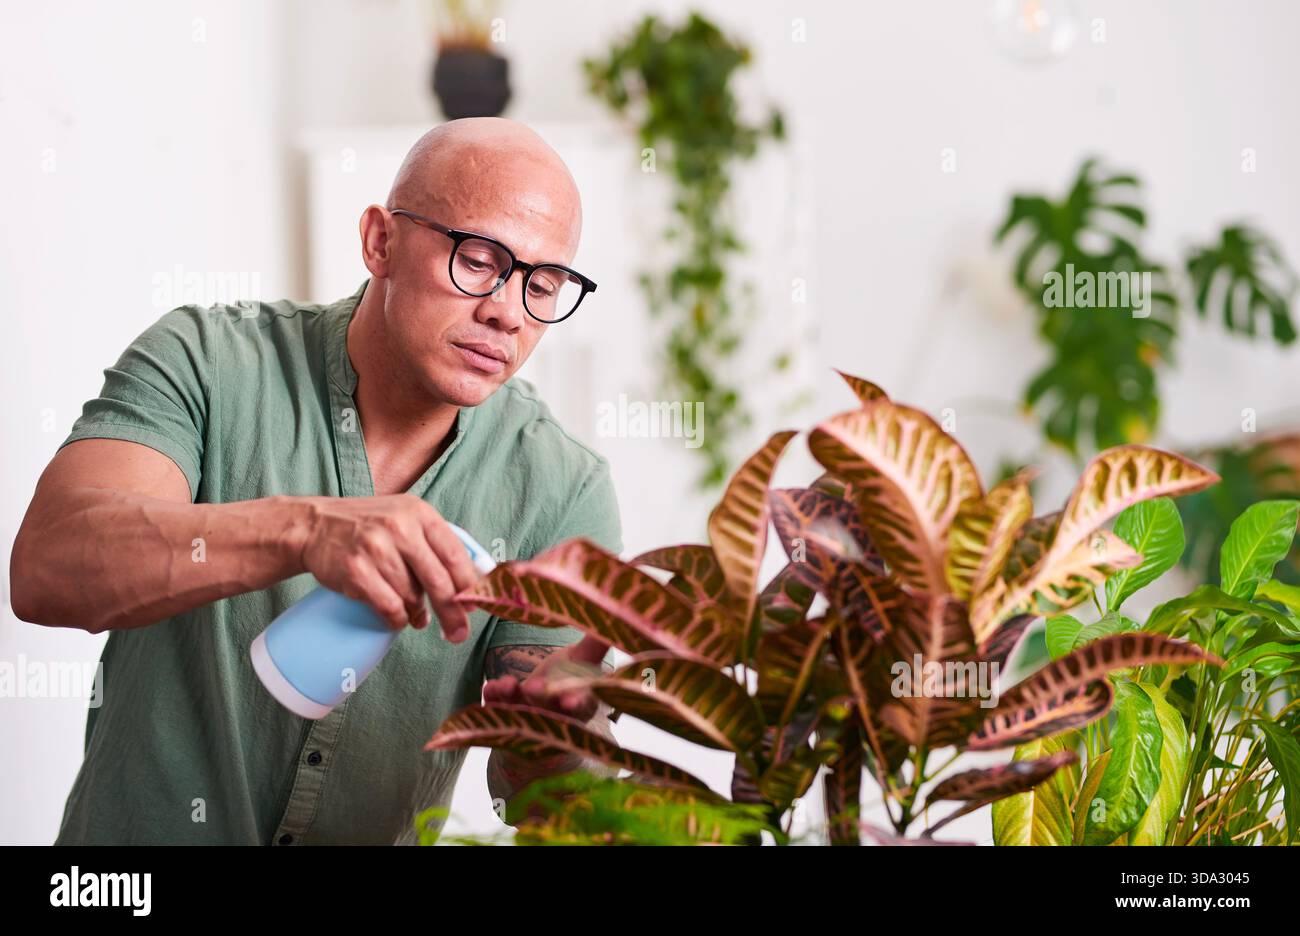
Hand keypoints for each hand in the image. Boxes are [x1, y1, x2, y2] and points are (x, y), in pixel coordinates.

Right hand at [297, 493, 481, 639]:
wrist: (315, 526)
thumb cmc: (368, 527)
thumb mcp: (405, 518)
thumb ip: (436, 543)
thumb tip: (473, 580)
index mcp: (419, 513)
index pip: (455, 554)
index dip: (469, 585)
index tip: (475, 606)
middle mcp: (400, 527)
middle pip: (439, 581)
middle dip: (452, 613)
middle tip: (458, 634)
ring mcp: (376, 548)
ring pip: (412, 597)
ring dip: (417, 614)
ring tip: (415, 616)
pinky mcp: (356, 570)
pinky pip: (389, 607)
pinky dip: (396, 619)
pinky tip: (396, 618)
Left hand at [482, 636, 609, 719]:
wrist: (540, 711)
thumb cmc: (568, 681)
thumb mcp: (584, 662)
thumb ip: (597, 643)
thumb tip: (620, 608)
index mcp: (582, 703)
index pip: (582, 706)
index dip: (577, 703)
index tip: (570, 700)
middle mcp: (556, 717)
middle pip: (550, 713)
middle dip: (542, 700)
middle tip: (535, 688)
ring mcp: (530, 720)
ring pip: (522, 712)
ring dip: (514, 698)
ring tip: (508, 683)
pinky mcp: (505, 719)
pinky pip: (497, 709)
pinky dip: (495, 697)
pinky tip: (491, 686)